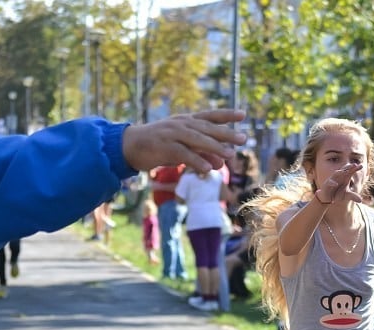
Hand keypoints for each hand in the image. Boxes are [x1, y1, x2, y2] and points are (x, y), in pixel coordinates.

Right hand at [122, 109, 246, 173]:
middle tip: (243, 139)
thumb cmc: (159, 147)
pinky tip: (208, 170)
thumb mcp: (183, 149)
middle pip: (207, 128)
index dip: (226, 115)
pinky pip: (183, 154)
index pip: (209, 116)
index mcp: (186, 121)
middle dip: (226, 133)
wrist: (130, 146)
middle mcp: (181, 124)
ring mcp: (172, 134)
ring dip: (214, 147)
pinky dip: (196, 161)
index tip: (243, 114)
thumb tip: (221, 163)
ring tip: (230, 155)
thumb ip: (202, 154)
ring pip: (197, 140)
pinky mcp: (164, 147)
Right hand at [317, 163, 364, 203]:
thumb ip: (353, 196)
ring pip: (336, 173)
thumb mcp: (346, 195)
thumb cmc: (337, 194)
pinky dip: (333, 183)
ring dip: (341, 172)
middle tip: (355, 164)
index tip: (362, 166)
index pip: (351, 171)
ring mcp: (332, 179)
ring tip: (346, 172)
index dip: (356, 168)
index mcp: (345, 178)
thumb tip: (360, 200)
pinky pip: (330, 182)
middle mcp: (339, 176)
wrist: (327, 198)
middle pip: (344, 170)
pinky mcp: (326, 184)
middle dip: (349, 167)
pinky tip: (336, 184)